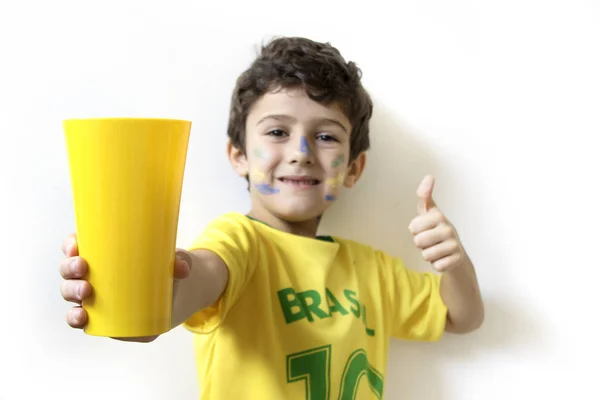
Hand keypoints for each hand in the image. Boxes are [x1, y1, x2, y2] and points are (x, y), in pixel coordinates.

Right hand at [59, 233, 191, 333]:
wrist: (179, 297)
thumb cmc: (170, 270)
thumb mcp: (177, 262)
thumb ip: (181, 263)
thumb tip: (182, 269)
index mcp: (103, 254)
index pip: (76, 246)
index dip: (69, 244)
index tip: (75, 245)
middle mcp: (93, 275)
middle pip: (69, 270)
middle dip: (69, 268)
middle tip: (83, 268)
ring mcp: (96, 297)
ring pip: (71, 294)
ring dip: (72, 292)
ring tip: (85, 292)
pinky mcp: (103, 318)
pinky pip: (82, 319)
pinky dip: (77, 318)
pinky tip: (81, 318)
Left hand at [408, 175, 464, 272]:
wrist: (455, 251)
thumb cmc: (436, 228)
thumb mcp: (428, 212)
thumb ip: (425, 195)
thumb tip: (429, 176)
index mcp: (438, 216)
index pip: (413, 227)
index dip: (415, 230)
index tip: (424, 226)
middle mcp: (448, 228)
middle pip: (418, 242)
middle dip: (420, 244)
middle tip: (430, 240)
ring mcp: (454, 244)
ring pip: (426, 255)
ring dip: (427, 254)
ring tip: (436, 248)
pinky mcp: (456, 259)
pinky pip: (436, 265)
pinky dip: (436, 264)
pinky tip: (443, 258)